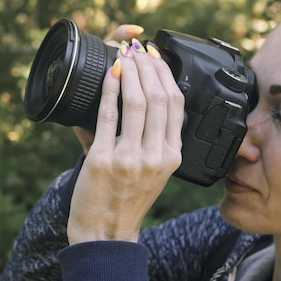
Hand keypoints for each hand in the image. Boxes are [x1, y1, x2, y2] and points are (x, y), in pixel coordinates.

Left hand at [67, 37, 184, 244]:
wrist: (105, 231)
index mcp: (172, 156)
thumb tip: (148, 100)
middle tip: (137, 49)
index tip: (156, 57)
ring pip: (135, 102)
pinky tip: (108, 75)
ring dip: (129, 72)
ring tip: (123, 56)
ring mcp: (130, 158)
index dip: (166, 74)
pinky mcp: (103, 159)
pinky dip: (109, 90)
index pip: (177, 104)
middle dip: (147, 66)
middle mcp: (156, 156)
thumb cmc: (126, 199)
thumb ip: (155, 140)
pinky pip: (107, 115)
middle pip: (158, 97)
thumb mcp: (154, 171)